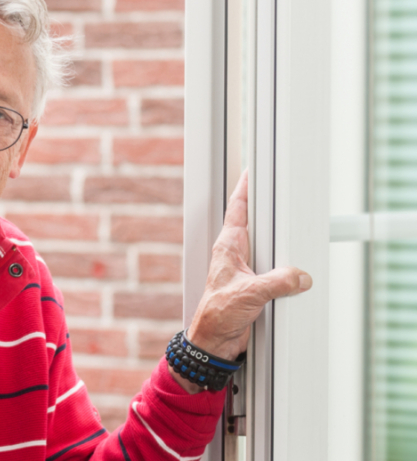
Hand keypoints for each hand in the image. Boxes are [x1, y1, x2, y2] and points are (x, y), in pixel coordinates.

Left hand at [171, 169, 311, 392]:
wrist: (213, 342)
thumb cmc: (217, 315)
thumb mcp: (251, 294)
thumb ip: (278, 282)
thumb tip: (300, 276)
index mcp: (228, 247)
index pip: (238, 209)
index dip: (246, 187)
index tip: (253, 169)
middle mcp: (235, 253)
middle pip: (254, 222)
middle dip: (267, 206)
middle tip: (279, 190)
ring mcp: (244, 268)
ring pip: (265, 244)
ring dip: (277, 236)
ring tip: (292, 224)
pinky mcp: (253, 284)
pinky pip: (273, 266)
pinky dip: (284, 262)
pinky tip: (294, 263)